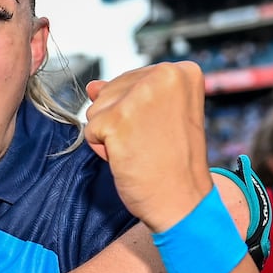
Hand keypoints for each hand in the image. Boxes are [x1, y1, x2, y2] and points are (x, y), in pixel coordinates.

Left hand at [84, 62, 212, 231]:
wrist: (182, 202)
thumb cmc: (174, 163)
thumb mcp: (157, 117)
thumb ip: (126, 95)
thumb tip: (93, 86)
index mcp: (181, 71)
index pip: (132, 80)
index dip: (136, 111)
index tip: (162, 130)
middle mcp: (163, 74)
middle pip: (111, 91)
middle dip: (121, 121)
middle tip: (151, 142)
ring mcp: (139, 96)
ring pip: (97, 108)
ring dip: (111, 135)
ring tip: (141, 149)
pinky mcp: (117, 120)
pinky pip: (90, 131)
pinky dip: (103, 150)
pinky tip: (129, 158)